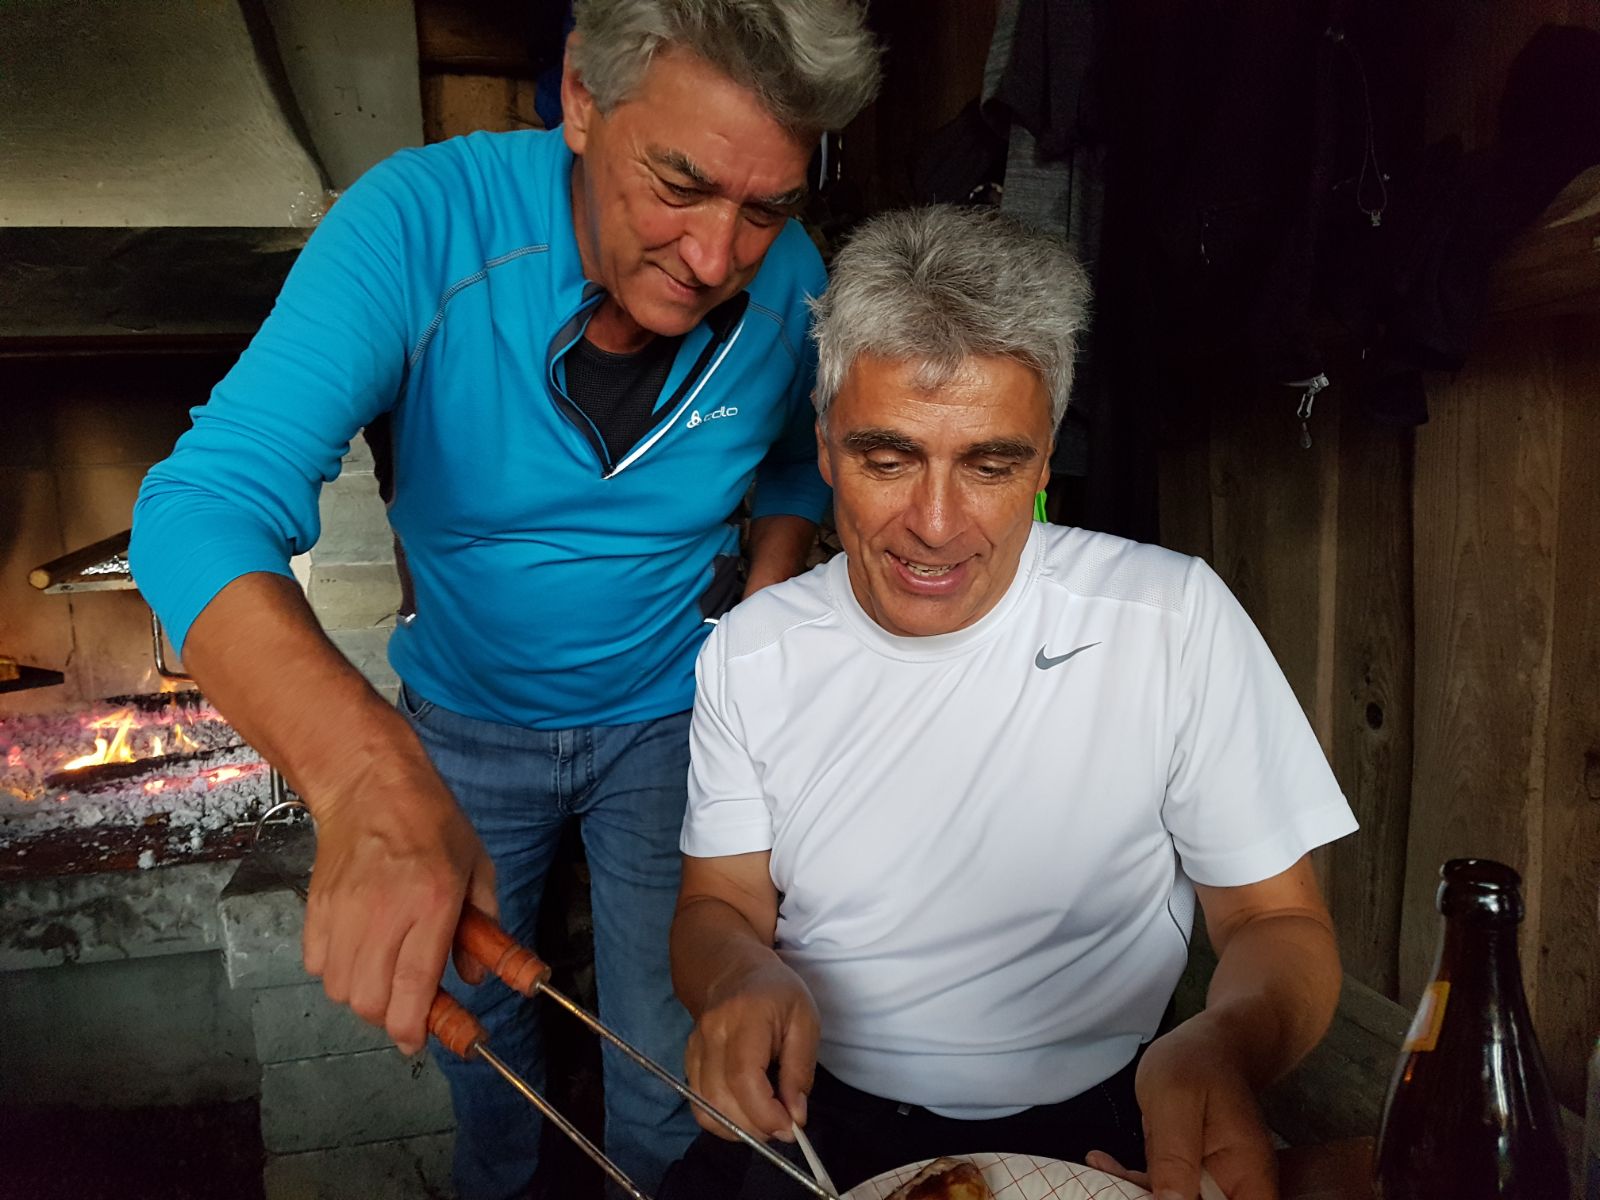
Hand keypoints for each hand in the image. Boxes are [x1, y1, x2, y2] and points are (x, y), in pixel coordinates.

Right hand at [301, 753, 496, 1056]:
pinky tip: (358, 951)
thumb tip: (473, 977)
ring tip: (385, 974)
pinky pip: (317, 966)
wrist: (370, 784)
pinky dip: (336, 972)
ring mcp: (343, 911)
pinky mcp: (316, 908)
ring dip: (364, 995)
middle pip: (370, 1000)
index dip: (416, 1027)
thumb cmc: (430, 822)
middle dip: (391, 1017)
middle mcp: (383, 911)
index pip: (414, 985)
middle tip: (408, 1006)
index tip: (421, 1041)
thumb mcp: (476, 868)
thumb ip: (483, 927)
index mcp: (431, 901)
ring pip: (340, 989)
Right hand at [683, 958, 820, 1141]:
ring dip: (737, 1128)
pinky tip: (745, 1113)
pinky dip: (722, 1119)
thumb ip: (800, 1070)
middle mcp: (712, 1033)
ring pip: (705, 1106)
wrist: (734, 968)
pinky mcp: (688, 1059)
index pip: (744, 1077)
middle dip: (754, 1126)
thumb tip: (795, 1117)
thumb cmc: (776, 992)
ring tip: (765, 1121)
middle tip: (783, 1127)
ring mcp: (694, 1046)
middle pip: (720, 1098)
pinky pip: (698, 1102)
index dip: (765, 1113)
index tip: (790, 1127)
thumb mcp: (805, 1021)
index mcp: (745, 1017)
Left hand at [1087, 1020, 1277, 1199]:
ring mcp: (1209, 1182)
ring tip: (1101, 1166)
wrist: (1204, 1043)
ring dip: (1136, 1193)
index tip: (1156, 1195)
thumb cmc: (1196, 1062)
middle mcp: (1235, 1187)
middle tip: (1113, 1186)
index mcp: (1248, 1176)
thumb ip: (1176, 1157)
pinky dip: (1130, 1179)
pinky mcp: (1186, 1173)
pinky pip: (1159, 1188)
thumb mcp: (1177, 1102)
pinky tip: (1101, 1161)